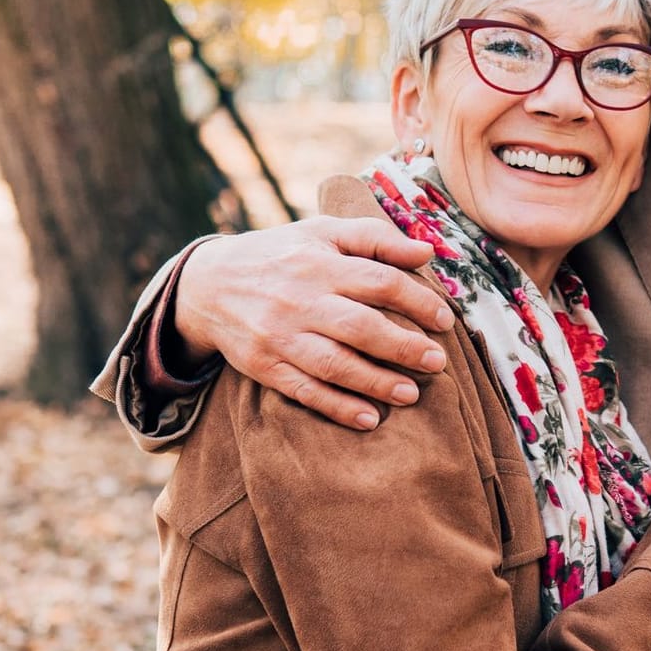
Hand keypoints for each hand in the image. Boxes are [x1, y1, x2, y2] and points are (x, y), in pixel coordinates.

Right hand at [170, 218, 456, 429]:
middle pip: (360, 327)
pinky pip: (305, 391)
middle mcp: (300, 300)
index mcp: (320, 263)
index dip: (418, 301)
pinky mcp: (264, 366)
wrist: (206, 285)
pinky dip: (337, 407)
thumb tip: (427, 251)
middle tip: (438, 361)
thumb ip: (375, 237)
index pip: (379, 282)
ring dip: (376, 382)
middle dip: (403, 347)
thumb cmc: (281, 255)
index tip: (445, 320)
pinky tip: (369, 418)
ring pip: (334, 364)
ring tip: (411, 394)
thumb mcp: (322, 231)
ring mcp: (281, 336)